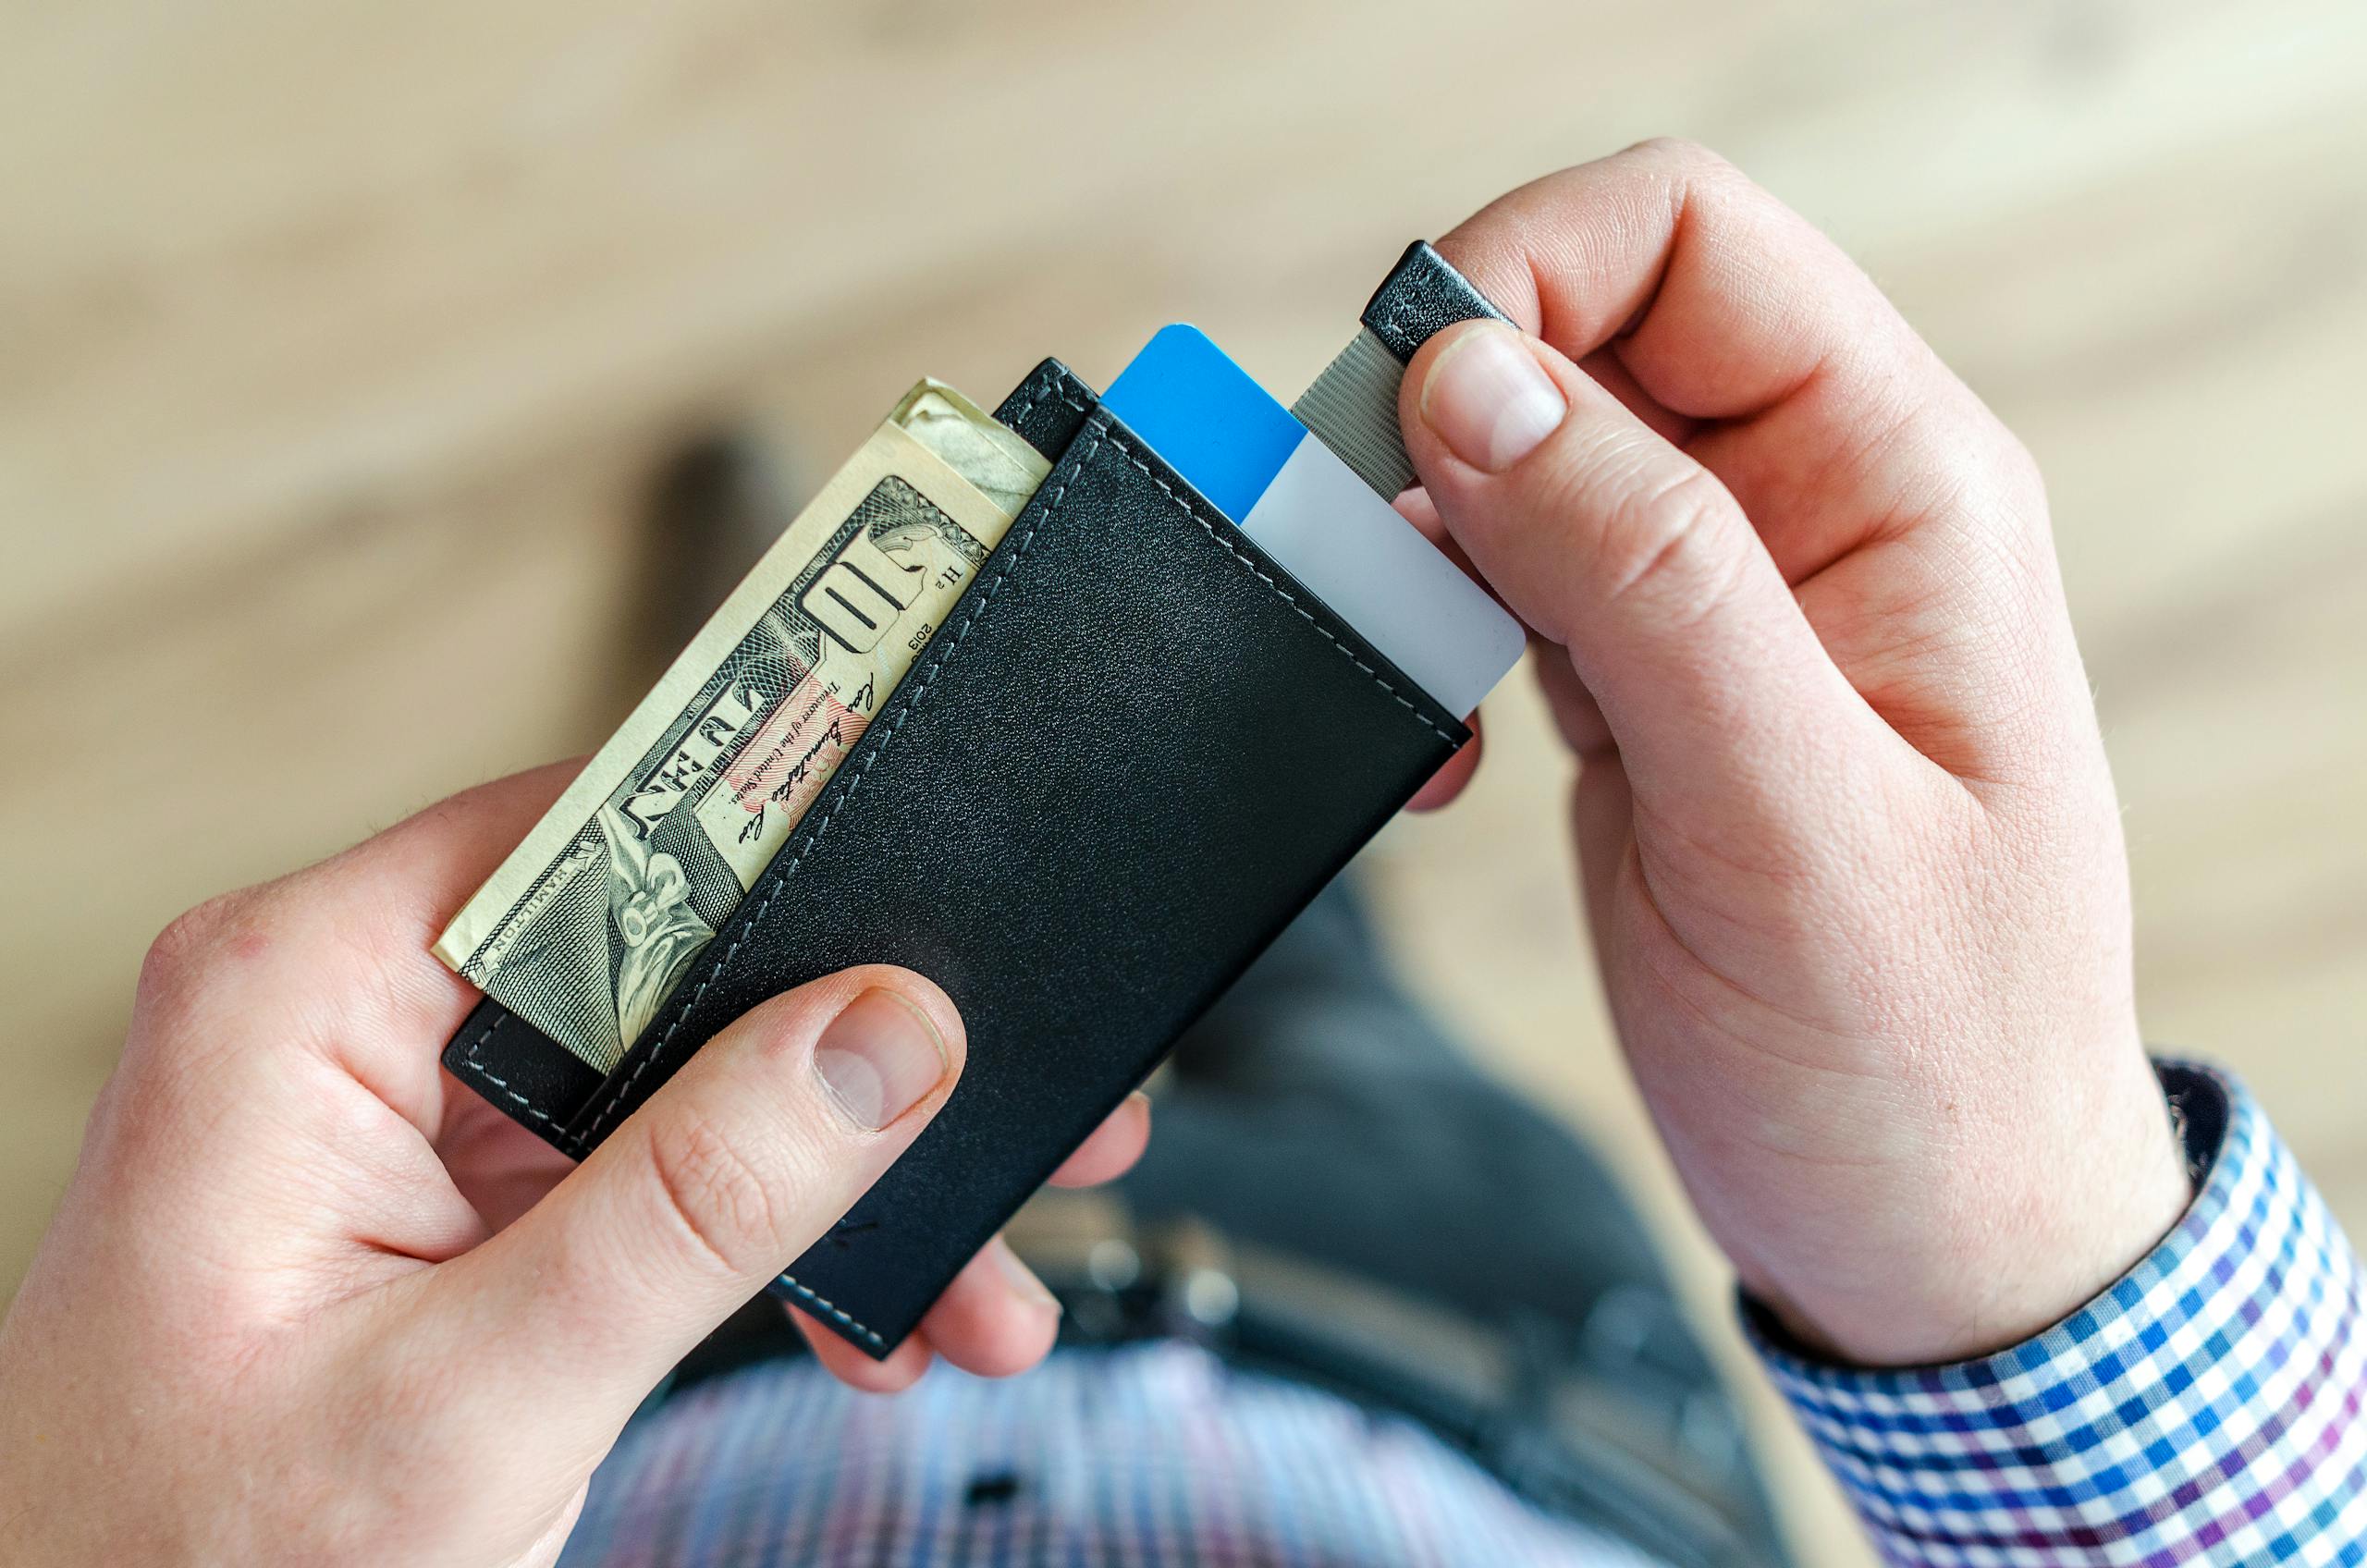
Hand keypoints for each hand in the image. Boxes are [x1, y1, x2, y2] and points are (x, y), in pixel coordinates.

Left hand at [0, 763, 1146, 1563]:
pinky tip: (863, 1312)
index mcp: (300, 995)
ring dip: (829, 1167)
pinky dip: (760, 1234)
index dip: (782, 836)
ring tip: (972, 1265)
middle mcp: (349, 1017)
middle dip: (846, 1049)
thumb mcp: (475, 1399)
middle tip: (1004, 1100)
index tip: (941, 867)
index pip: (592, 829)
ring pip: (679, 1066)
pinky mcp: (446, 1193)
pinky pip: (645, 1161)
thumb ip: (692, 1205)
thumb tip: (881, 1034)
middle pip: (664, 948)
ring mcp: (401, 1109)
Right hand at [1400, 141, 2189, 1365]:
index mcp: (1897, 486)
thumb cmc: (1922, 1054)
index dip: (1526, 272)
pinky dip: (1430, 629)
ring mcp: (1718, 599)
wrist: (1921, 1229)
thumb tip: (1476, 380)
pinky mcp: (1642, 684)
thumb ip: (1642, 582)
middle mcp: (1807, 511)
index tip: (1408, 397)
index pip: (1689, 241)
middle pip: (1584, 331)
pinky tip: (1442, 740)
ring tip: (1406, 663)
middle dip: (1445, 409)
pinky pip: (1503, 579)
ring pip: (1523, 456)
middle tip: (1365, 544)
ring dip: (1425, 532)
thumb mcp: (1787, 817)